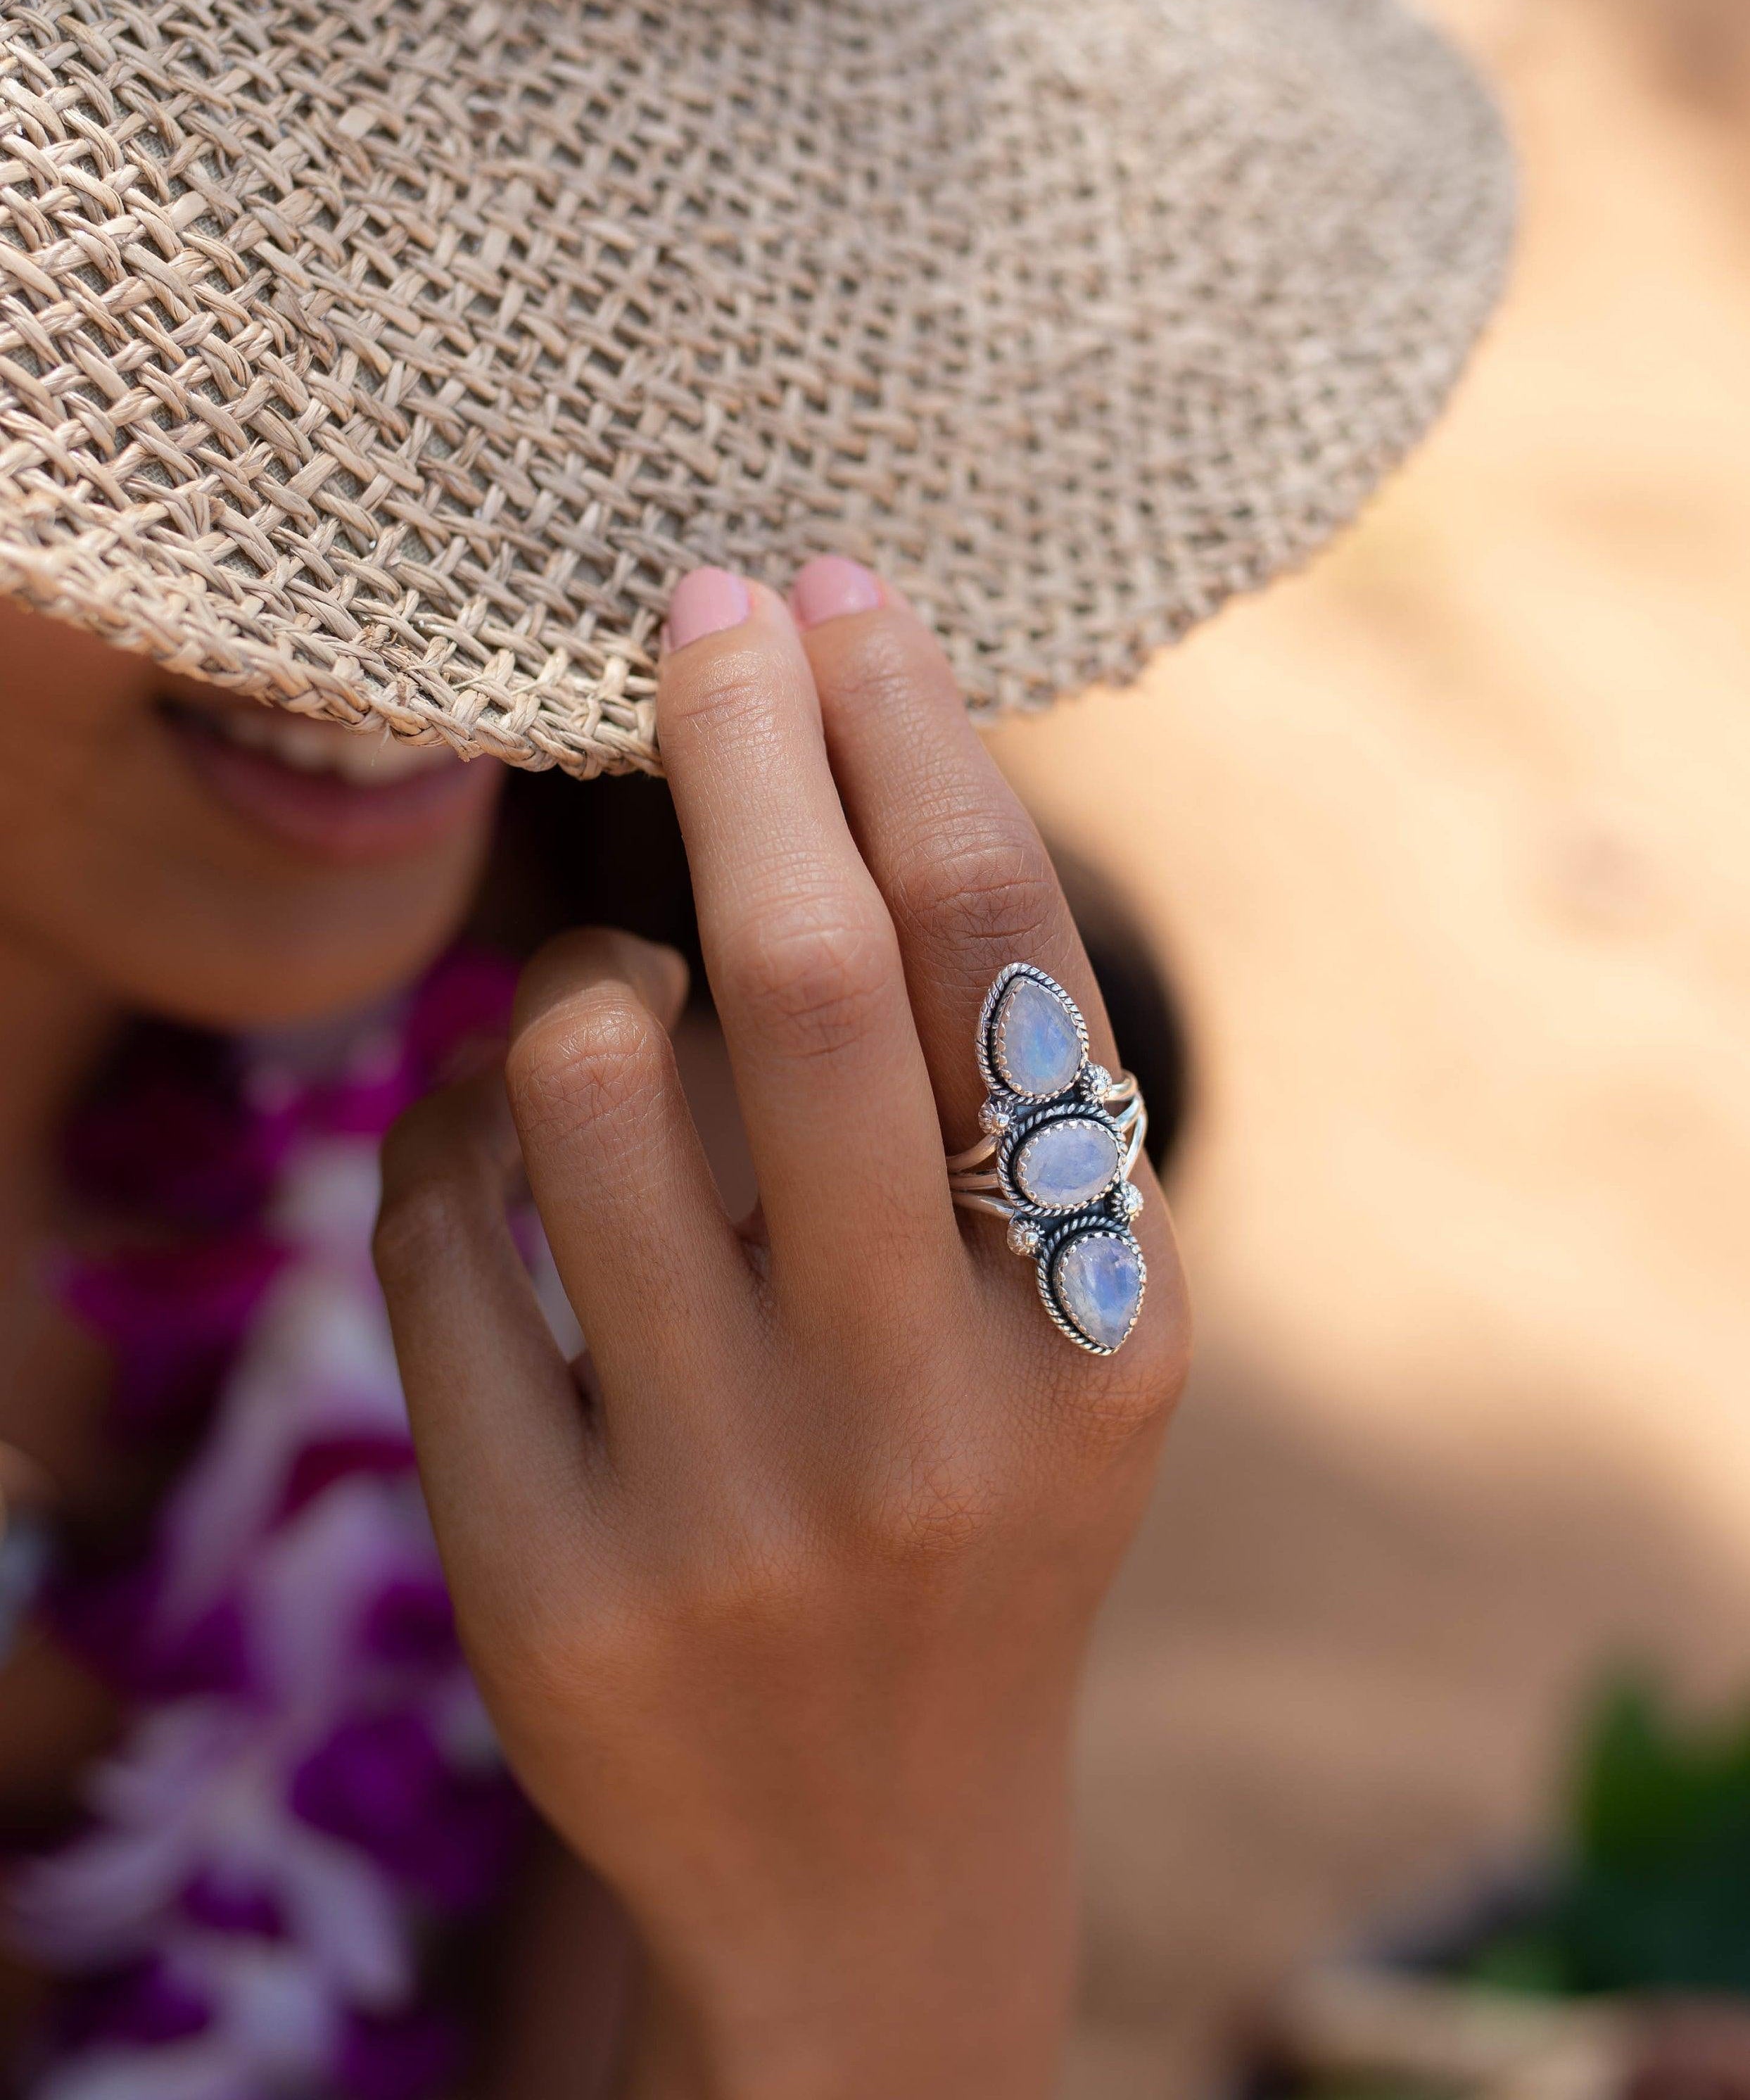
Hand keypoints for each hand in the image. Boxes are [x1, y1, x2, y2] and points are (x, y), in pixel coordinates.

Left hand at [373, 562, 1191, 2099]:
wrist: (865, 1860)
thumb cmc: (966, 1522)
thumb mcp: (1056, 1341)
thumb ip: (988, 1112)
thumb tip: (831, 792)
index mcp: (1106, 1327)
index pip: (1000, 958)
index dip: (912, 738)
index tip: (833, 597)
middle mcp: (938, 1413)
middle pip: (811, 976)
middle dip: (746, 739)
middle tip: (704, 607)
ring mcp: (734, 1508)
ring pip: (583, 1070)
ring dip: (575, 971)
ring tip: (607, 1006)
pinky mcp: (547, 1579)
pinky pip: (439, 1228)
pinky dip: (451, 1131)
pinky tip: (502, 1164)